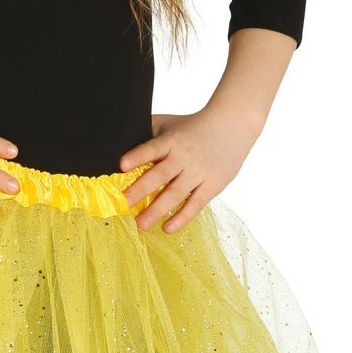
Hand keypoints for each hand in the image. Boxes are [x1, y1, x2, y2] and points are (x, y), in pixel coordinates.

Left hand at [119, 107, 261, 232]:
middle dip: (141, 189)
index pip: (152, 148)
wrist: (233, 124)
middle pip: (161, 175)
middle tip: (125, 203)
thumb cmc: (192, 127)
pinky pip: (195, 204)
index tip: (122, 165)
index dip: (137, 156)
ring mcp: (199, 172)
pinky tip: (167, 228)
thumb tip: (118, 142)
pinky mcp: (212, 185)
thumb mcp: (169, 124)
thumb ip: (147, 132)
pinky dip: (182, 217)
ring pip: (175, 193)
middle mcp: (184, 157)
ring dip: (157, 210)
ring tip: (141, 224)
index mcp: (171, 141)